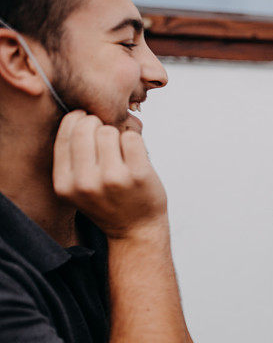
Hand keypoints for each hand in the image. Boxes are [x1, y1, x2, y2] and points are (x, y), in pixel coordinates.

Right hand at [53, 110, 167, 239]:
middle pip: (87, 127)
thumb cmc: (109, 201)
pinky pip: (132, 137)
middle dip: (98, 125)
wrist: (136, 229)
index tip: (88, 123)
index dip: (78, 121)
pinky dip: (135, 141)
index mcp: (64, 184)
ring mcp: (113, 179)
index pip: (65, 134)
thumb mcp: (78, 186)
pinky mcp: (138, 175)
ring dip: (118, 135)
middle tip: (107, 137)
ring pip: (110, 130)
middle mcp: (85, 183)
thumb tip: (79, 112)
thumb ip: (72, 156)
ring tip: (121, 152)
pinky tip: (135, 156)